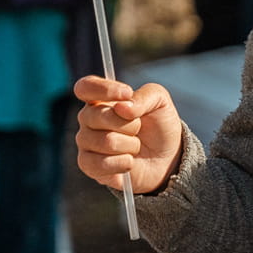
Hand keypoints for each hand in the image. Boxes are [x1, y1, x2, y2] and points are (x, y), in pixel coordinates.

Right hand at [74, 76, 184, 195]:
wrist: (167, 158)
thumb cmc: (159, 126)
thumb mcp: (160, 102)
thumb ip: (145, 96)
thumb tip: (122, 107)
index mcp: (101, 99)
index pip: (85, 87)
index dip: (103, 89)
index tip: (127, 93)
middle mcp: (88, 119)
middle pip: (99, 116)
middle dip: (130, 124)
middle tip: (139, 129)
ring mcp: (86, 142)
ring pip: (106, 141)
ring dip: (131, 146)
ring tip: (136, 147)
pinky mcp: (88, 165)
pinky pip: (101, 164)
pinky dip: (124, 163)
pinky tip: (130, 162)